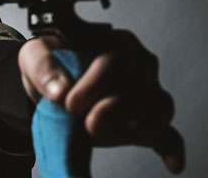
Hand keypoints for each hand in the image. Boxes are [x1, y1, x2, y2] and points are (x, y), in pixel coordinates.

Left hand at [18, 31, 184, 173]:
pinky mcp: (146, 122)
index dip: (96, 82)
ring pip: (159, 106)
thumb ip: (43, 66)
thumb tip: (59, 89)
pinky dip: (172, 149)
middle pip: (139, 84)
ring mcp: (146, 94)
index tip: (71, 103)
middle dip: (117, 106)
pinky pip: (168, 134)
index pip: (115, 59)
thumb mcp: (35, 56)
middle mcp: (138, 64)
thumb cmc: (50, 64)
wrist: (53, 89)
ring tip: (127, 134)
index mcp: (114, 42)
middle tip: (90, 125)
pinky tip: (173, 164)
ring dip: (145, 123)